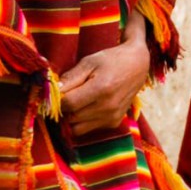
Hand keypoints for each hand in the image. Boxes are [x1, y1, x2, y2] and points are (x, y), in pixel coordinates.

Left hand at [60, 11, 149, 135]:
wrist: (137, 65)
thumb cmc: (111, 60)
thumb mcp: (89, 62)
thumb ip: (70, 78)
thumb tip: (53, 92)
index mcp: (101, 89)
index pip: (68, 105)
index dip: (58, 100)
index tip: (57, 93)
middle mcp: (108, 107)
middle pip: (71, 118)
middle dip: (64, 109)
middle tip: (66, 96)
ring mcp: (112, 117)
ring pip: (77, 128)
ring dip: (72, 117)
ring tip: (77, 101)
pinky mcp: (114, 122)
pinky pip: (88, 129)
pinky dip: (83, 121)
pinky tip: (89, 106)